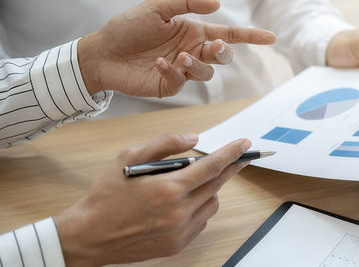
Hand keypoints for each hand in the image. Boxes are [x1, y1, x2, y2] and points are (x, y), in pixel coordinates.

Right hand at [55, 133, 250, 266]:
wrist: (89, 235)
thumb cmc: (106, 195)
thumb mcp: (129, 157)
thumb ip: (164, 144)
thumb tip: (194, 139)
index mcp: (168, 189)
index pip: (212, 166)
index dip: (232, 153)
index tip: (245, 144)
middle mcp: (178, 212)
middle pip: (216, 185)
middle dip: (229, 168)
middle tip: (237, 158)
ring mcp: (179, 231)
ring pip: (212, 204)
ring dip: (211, 189)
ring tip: (196, 181)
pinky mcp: (177, 244)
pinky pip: (202, 221)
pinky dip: (200, 207)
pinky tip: (186, 201)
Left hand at [78, 0, 276, 96]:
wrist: (103, 52)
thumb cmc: (128, 26)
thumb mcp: (156, 8)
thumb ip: (185, 4)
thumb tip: (216, 4)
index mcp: (193, 31)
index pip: (228, 35)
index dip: (250, 36)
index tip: (271, 38)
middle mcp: (192, 51)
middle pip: (222, 55)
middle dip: (222, 52)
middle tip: (212, 47)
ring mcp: (182, 70)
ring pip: (206, 71)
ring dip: (196, 64)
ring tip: (178, 57)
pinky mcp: (170, 85)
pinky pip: (182, 81)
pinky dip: (173, 72)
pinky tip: (159, 64)